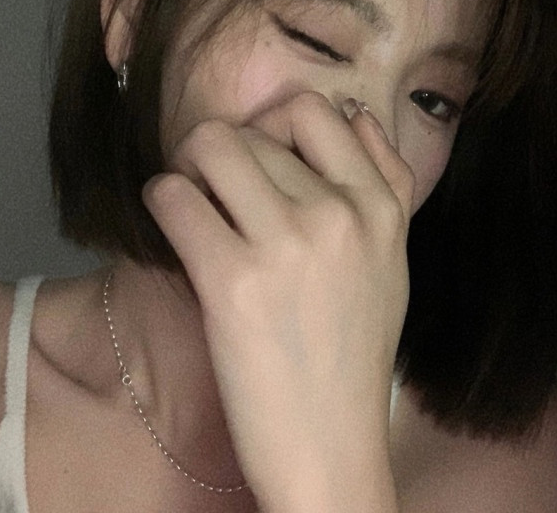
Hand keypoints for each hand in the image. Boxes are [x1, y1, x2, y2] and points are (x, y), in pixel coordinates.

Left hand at [143, 92, 413, 509]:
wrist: (330, 444)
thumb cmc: (355, 351)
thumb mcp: (393, 260)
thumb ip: (388, 183)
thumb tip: (357, 115)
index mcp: (381, 208)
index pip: (314, 111)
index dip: (273, 126)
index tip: (259, 160)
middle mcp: (340, 214)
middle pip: (251, 130)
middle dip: (224, 154)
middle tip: (217, 191)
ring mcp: (287, 244)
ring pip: (208, 146)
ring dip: (189, 170)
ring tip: (195, 205)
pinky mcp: (232, 280)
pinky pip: (173, 196)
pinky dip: (163, 203)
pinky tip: (177, 231)